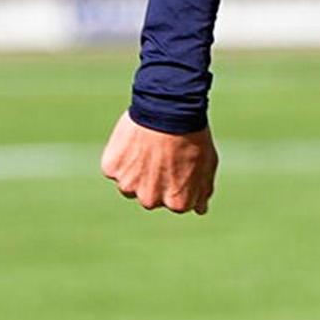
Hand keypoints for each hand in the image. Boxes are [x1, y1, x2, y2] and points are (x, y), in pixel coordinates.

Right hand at [102, 113, 218, 214]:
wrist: (169, 109)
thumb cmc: (193, 136)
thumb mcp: (208, 165)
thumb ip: (202, 191)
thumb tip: (200, 209)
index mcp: (177, 204)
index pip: (175, 201)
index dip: (177, 179)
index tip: (178, 162)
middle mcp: (151, 200)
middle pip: (149, 195)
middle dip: (154, 179)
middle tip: (161, 154)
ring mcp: (129, 185)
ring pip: (129, 183)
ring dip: (135, 170)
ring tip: (147, 146)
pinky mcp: (111, 169)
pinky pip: (114, 167)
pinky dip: (120, 156)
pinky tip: (133, 140)